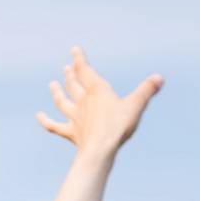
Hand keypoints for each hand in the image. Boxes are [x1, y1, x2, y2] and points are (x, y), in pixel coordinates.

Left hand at [36, 45, 163, 157]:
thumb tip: (159, 78)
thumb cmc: (118, 127)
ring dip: (57, 92)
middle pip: (74, 84)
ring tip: (52, 84)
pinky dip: (46, 121)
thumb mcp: (136, 106)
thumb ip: (147, 90)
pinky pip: (55, 126)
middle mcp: (83, 102)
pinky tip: (39, 116)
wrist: (100, 151)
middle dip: (71, 74)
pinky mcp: (71, 133)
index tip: (74, 50)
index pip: (86, 70)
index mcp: (98, 90)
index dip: (80, 59)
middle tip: (66, 68)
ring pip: (63, 101)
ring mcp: (75, 117)